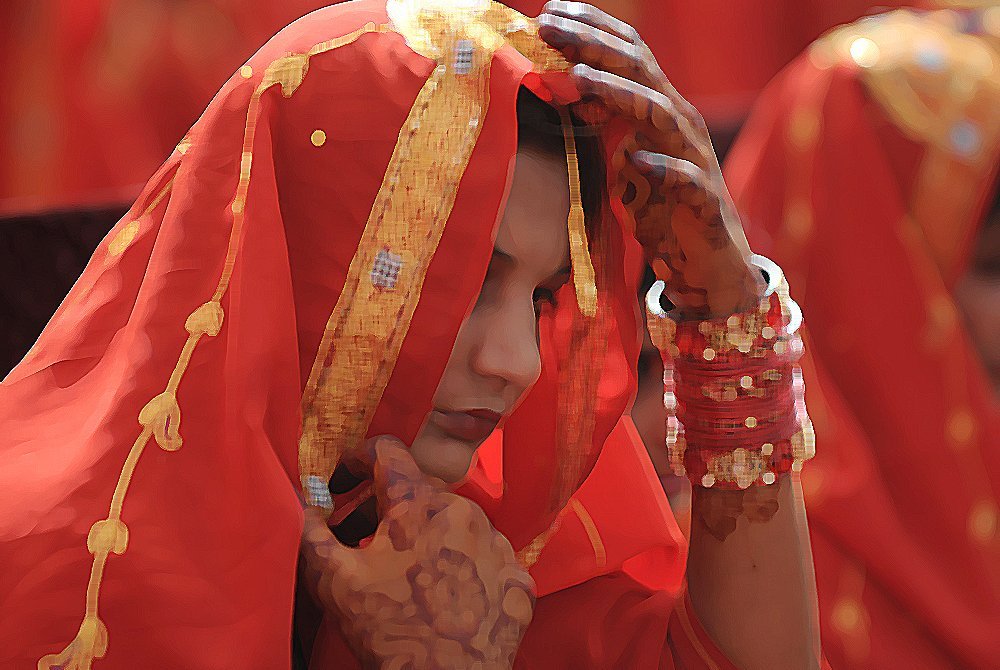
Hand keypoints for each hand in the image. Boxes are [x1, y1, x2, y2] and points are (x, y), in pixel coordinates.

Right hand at [299, 437, 534, 669]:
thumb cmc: (391, 631)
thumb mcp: (334, 580)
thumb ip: (313, 530)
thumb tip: (303, 499)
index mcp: (419, 503)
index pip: (387, 451)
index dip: (356, 461)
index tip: (340, 484)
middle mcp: (465, 511)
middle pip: (416, 491)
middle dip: (381, 509)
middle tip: (356, 539)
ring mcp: (496, 542)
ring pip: (451, 522)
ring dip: (422, 536)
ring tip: (399, 572)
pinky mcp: (516, 575)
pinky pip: (481, 554)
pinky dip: (456, 563)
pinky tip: (439, 593)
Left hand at [538, 1, 762, 318]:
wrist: (710, 262)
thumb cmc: (663, 207)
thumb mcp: (626, 156)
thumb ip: (604, 123)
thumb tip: (563, 92)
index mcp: (659, 108)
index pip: (629, 54)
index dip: (592, 29)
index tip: (548, 12)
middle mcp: (679, 123)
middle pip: (639, 70)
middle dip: (593, 45)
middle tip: (549, 26)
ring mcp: (694, 158)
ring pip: (660, 113)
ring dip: (620, 93)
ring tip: (579, 78)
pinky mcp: (704, 200)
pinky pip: (685, 179)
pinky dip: (662, 168)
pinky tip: (635, 161)